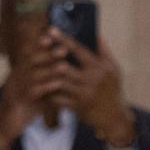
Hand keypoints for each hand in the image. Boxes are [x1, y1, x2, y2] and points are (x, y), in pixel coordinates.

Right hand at [0, 32, 64, 149]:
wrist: (5, 128)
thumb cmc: (23, 110)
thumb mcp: (37, 95)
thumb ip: (47, 85)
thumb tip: (64, 78)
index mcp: (20, 73)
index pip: (31, 55)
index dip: (43, 47)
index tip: (58, 40)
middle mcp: (15, 77)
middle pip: (31, 61)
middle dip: (48, 54)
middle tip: (65, 49)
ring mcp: (14, 88)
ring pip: (32, 75)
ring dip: (49, 69)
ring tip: (65, 66)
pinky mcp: (15, 101)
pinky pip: (30, 92)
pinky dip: (44, 87)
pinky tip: (56, 85)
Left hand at [45, 30, 135, 146]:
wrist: (115, 119)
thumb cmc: (113, 91)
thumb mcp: (114, 70)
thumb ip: (104, 52)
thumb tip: (96, 34)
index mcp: (100, 68)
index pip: (80, 50)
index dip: (64, 39)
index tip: (50, 29)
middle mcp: (92, 80)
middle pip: (64, 66)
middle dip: (49, 57)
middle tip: (35, 50)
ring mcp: (84, 94)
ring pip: (59, 82)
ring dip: (46, 76)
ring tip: (34, 68)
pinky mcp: (78, 107)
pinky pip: (58, 98)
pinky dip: (48, 93)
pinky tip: (41, 87)